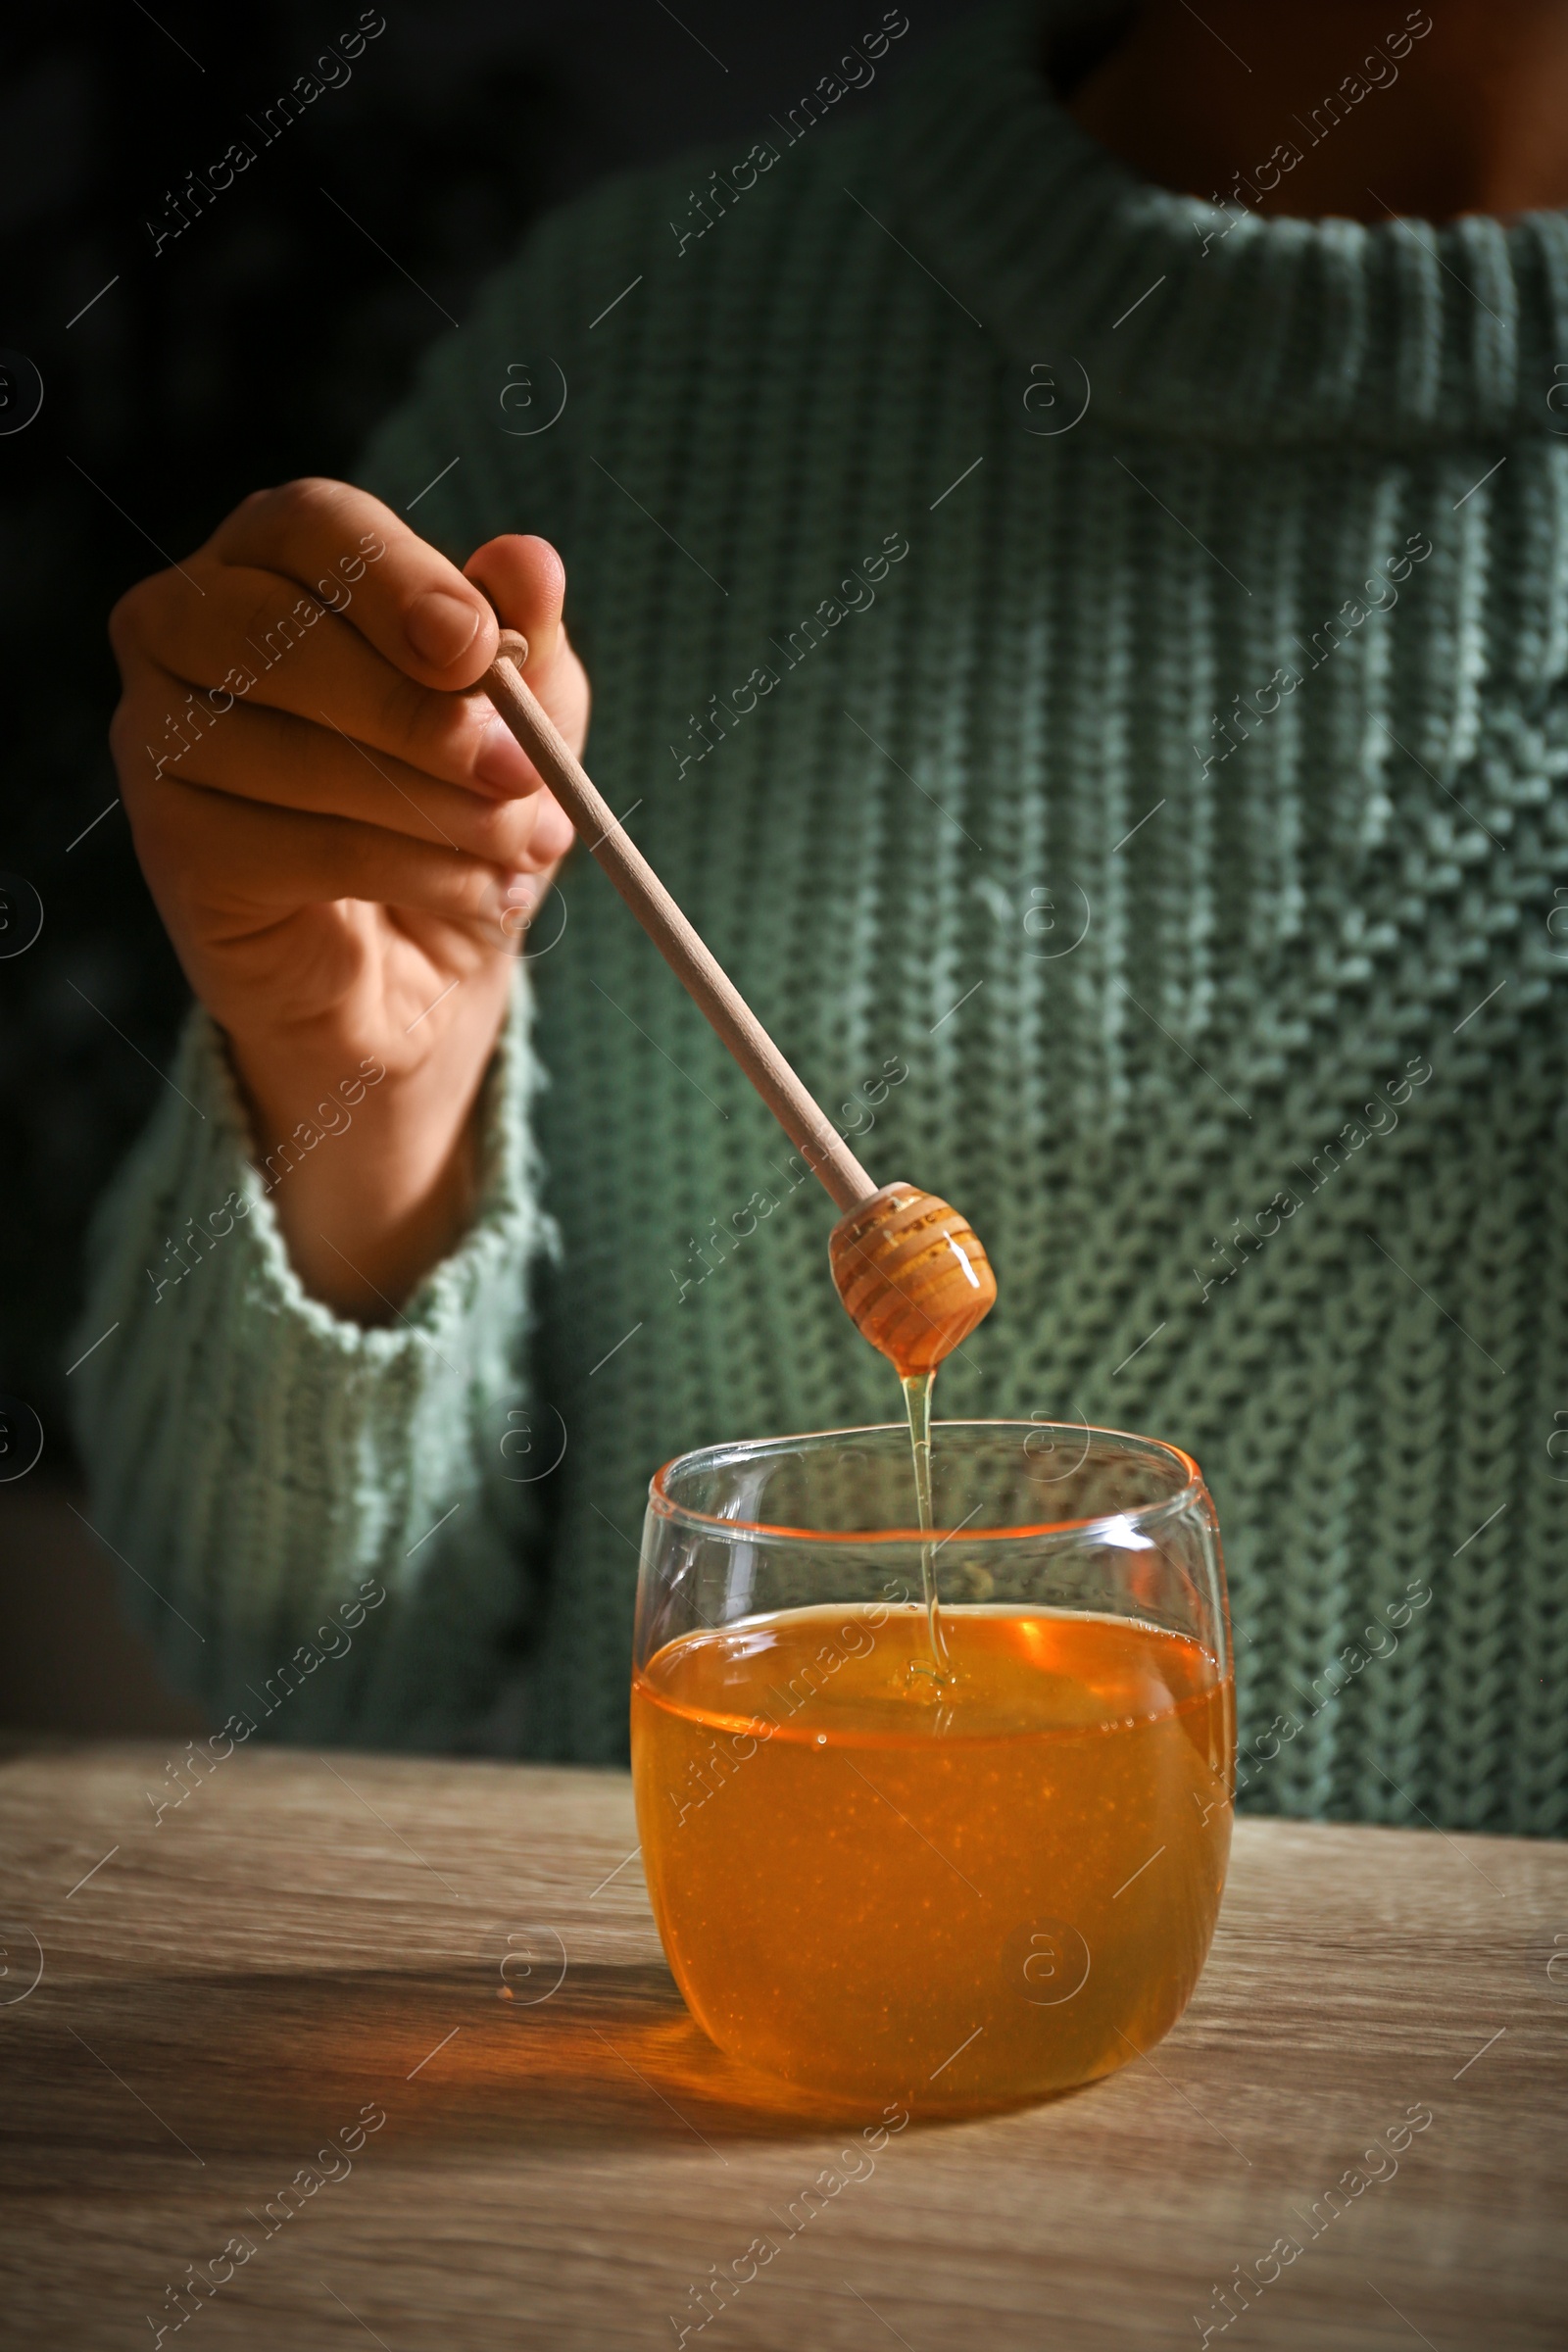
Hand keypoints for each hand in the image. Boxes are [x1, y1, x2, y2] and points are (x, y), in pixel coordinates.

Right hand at [108, 479, 586, 1314]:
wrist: (415, 957)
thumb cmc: (455, 796)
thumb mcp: (520, 710)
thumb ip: (524, 635)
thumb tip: (531, 561)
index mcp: (269, 558)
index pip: (309, 525)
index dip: (398, 583)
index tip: (481, 652)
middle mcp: (184, 627)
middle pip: (283, 635)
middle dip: (423, 715)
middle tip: (524, 772)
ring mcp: (159, 735)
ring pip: (301, 753)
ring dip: (440, 808)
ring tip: (523, 845)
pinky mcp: (173, 843)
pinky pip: (303, 846)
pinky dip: (414, 871)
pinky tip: (477, 893)